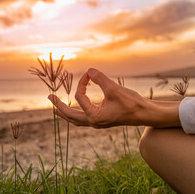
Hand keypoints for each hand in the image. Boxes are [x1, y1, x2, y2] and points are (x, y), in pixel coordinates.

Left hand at [48, 68, 180, 127]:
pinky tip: (76, 108)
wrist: (145, 114)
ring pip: (76, 120)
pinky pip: (83, 119)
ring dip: (65, 113)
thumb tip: (89, 70)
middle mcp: (93, 122)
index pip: (80, 97)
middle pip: (70, 116)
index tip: (88, 73)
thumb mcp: (114, 89)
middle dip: (58, 106)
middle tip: (49, 97)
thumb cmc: (131, 103)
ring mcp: (97, 123)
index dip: (82, 82)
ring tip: (56, 108)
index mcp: (94, 116)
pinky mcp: (102, 121)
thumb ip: (100, 78)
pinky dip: (76, 113)